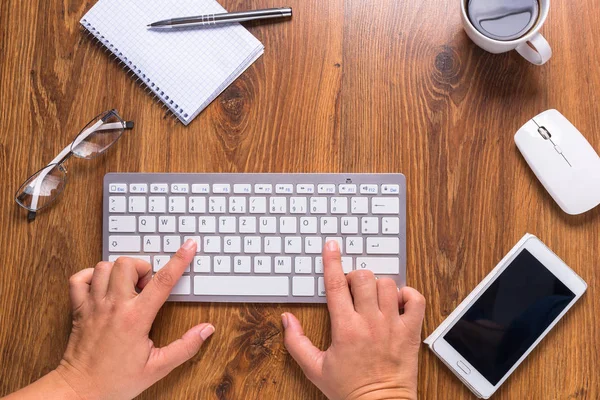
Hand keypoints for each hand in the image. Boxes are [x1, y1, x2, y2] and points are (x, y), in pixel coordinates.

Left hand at [55, 239, 214, 399]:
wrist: (80, 391)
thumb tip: (206, 330)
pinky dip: (91, 276)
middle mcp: (114, 307)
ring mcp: (93, 305)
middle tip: (147, 285)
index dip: (179, 260)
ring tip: (127, 287)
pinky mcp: (78, 309)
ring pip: (104, 267)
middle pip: (128, 264)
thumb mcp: (158, 368)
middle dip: (142, 267)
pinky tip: (103, 287)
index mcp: (136, 319)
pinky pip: (79, 279)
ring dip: (119, 271)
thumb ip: (185, 347)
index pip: (163, 281)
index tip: (189, 246)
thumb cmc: (116, 381)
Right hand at [282, 241, 425, 399]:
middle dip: (354, 276)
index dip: (331, 261)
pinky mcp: (411, 331)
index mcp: (345, 328)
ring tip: (373, 297)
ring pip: (387, 284)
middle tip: (351, 288)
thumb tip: (286, 319)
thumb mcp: (314, 368)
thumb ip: (296, 342)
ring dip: (378, 285)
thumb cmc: (349, 390)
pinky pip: (416, 299)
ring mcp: (393, 325)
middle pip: (363, 278)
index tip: (331, 246)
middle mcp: (370, 322)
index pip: (335, 285)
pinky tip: (397, 301)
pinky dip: (408, 294)